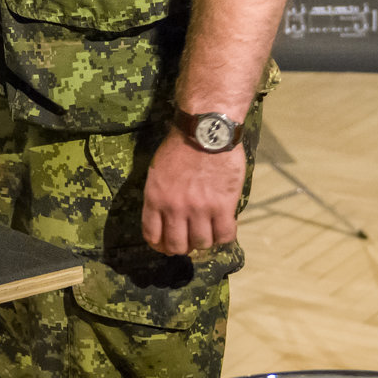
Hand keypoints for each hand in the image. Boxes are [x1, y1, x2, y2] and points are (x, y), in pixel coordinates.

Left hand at [141, 128, 243, 254]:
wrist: (204, 129)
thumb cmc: (180, 146)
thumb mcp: (157, 171)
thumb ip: (159, 196)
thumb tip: (164, 217)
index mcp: (155, 198)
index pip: (152, 236)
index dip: (160, 246)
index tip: (167, 245)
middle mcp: (175, 208)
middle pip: (177, 246)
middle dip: (183, 247)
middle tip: (190, 240)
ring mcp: (199, 209)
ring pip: (202, 244)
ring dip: (205, 241)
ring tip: (208, 231)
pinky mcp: (223, 206)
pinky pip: (225, 235)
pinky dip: (224, 236)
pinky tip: (224, 226)